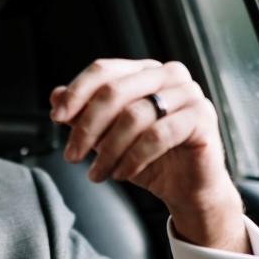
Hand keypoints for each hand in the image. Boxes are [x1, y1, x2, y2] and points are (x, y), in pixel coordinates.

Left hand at [49, 59, 248, 252]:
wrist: (188, 189)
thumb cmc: (150, 159)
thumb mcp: (108, 137)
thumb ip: (85, 114)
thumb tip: (55, 95)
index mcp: (145, 71)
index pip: (104, 70)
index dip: (77, 93)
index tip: (57, 118)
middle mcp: (169, 75)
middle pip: (115, 91)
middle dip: (87, 127)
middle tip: (71, 155)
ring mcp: (189, 93)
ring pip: (134, 116)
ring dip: (108, 150)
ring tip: (98, 172)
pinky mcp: (203, 117)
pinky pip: (158, 135)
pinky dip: (134, 157)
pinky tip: (123, 174)